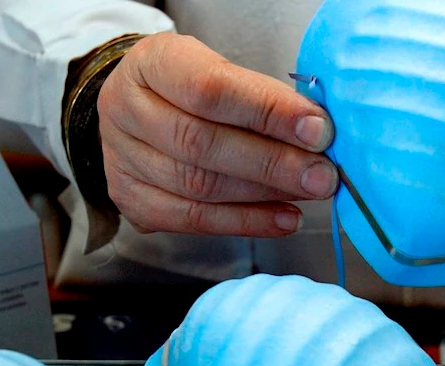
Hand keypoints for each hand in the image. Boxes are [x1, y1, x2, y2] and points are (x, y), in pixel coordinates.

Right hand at [97, 33, 337, 236]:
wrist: (138, 109)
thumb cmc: (190, 85)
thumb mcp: (219, 68)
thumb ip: (262, 97)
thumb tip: (318, 132)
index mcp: (150, 64)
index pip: (211, 90)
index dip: (268, 112)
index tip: (317, 130)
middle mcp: (126, 110)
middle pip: (203, 145)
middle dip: (273, 162)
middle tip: (322, 174)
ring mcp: (122, 160)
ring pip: (199, 187)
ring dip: (264, 194)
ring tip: (309, 192)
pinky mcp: (132, 201)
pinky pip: (194, 220)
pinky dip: (246, 222)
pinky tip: (283, 218)